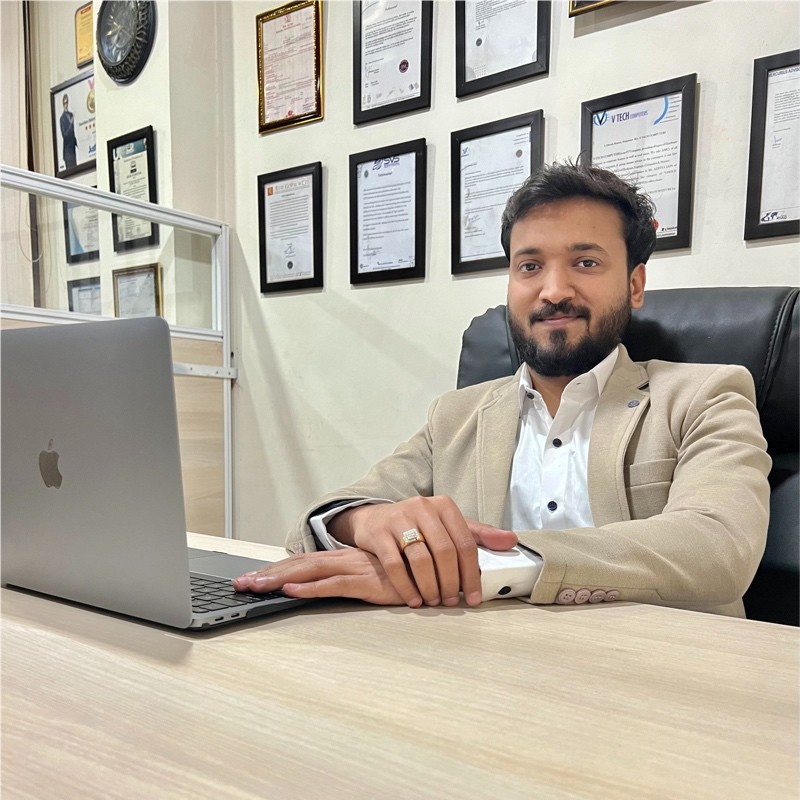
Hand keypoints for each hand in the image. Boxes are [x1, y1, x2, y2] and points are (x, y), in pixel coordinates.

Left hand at [232, 549, 403, 604]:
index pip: (305, 561)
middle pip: (299, 564)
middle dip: (268, 574)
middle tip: (239, 583)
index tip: (253, 577)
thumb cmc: (411, 574)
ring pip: (309, 571)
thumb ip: (362, 579)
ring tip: (254, 587)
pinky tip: (291, 592)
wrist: (440, 565)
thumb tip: (334, 587)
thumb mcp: (380, 577)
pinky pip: (335, 585)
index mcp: (347, 558)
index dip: (278, 568)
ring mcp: (356, 569)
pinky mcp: (368, 582)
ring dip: (279, 579)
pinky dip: (311, 588)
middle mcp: (347, 560)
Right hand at [329, 496, 517, 608]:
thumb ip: (478, 534)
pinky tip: (413, 600)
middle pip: (445, 552)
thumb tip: (511, 541)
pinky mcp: (379, 533)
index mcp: (444, 506)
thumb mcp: (448, 525)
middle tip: (452, 601)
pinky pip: (394, 565)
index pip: (465, 543)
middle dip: (451, 582)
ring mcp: (399, 519)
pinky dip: (406, 587)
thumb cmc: (417, 526)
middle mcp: (422, 508)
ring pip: (421, 559)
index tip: (474, 597)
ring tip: (434, 601)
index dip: (472, 574)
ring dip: (430, 586)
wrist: (374, 519)